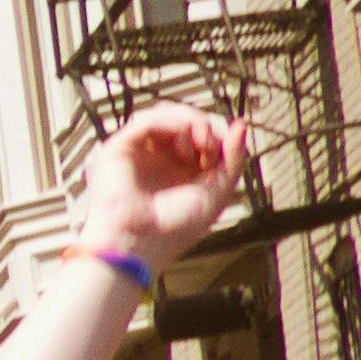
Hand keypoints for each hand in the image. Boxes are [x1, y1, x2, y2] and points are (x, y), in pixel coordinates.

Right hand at [73, 105, 252, 269]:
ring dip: (188, 120)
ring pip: (165, 115)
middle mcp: (159, 159)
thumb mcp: (217, 193)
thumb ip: (233, 160)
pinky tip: (183, 132)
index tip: (222, 154)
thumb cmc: (173, 229)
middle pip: (184, 122)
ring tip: (198, 140)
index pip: (202, 137)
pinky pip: (146, 120)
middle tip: (209, 147)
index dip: (217, 137)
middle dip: (204, 128)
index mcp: (180, 171)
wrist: (139, 244)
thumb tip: (241, 125)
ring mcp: (139, 152)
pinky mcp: (119, 148)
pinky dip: (170, 120)